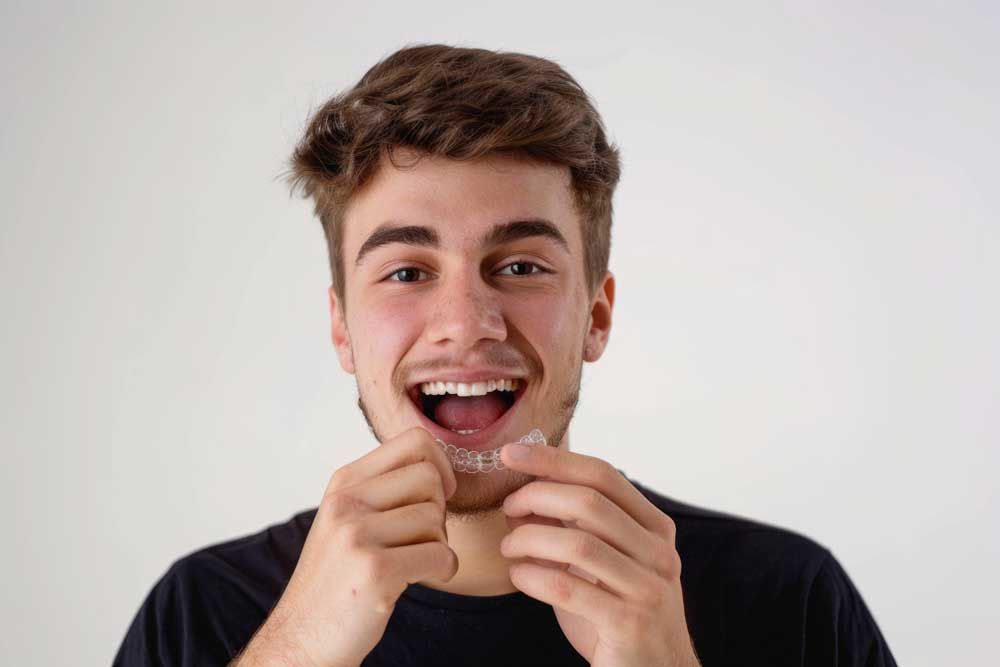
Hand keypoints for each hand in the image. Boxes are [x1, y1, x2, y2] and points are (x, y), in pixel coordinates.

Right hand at [233, 427, 458, 666]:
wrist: (303, 638)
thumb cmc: (337, 579)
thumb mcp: (347, 518)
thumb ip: (382, 487)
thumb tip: (438, 462)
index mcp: (344, 482)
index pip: (414, 441)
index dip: (441, 464)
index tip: (438, 493)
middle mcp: (347, 502)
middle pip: (430, 478)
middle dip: (439, 510)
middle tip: (419, 538)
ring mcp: (357, 535)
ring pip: (436, 518)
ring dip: (437, 544)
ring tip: (410, 561)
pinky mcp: (375, 571)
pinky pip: (441, 555)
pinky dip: (443, 569)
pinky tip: (418, 579)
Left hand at [499, 442, 700, 666]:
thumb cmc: (617, 615)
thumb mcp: (598, 564)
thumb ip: (569, 528)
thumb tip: (520, 495)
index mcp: (654, 527)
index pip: (603, 474)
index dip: (554, 459)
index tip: (511, 452)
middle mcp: (658, 552)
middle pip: (590, 503)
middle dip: (537, 496)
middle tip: (507, 505)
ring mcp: (648, 588)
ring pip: (578, 544)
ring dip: (530, 538)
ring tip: (508, 546)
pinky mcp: (629, 623)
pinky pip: (568, 588)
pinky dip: (533, 575)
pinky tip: (519, 574)